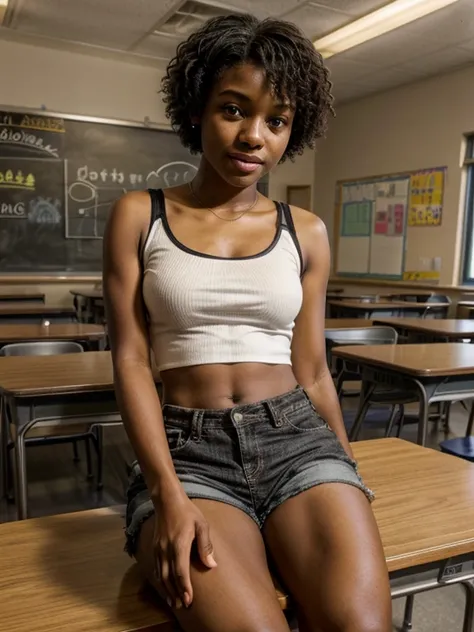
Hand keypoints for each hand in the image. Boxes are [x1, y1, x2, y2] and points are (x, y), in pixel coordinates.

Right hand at [153, 492, 216, 608]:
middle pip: (169, 577)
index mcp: (179, 544)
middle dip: (176, 593)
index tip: (189, 600)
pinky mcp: (155, 547)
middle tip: (182, 606)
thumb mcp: (202, 525)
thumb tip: (212, 564)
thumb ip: (205, 545)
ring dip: (167, 589)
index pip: (180, 572)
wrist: (168, 501)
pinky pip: (156, 568)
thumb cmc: (188, 512)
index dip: (185, 588)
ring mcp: (158, 548)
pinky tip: (164, 585)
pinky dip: (160, 580)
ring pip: (161, 575)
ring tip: (174, 601)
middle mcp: (166, 549)